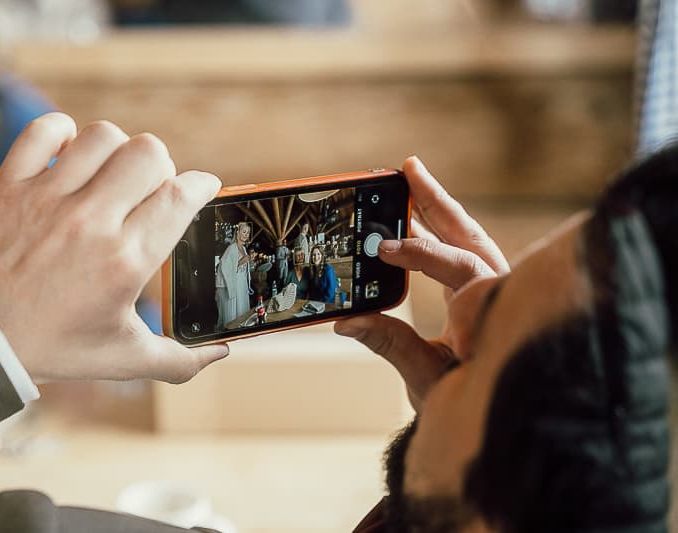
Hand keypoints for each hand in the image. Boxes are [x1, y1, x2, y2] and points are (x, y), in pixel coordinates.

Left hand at [0, 113, 227, 383]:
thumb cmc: (55, 348)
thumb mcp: (124, 359)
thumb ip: (181, 360)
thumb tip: (223, 352)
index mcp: (125, 261)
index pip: (181, 197)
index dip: (202, 185)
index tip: (204, 187)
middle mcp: (92, 222)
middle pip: (150, 153)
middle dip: (162, 167)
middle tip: (150, 189)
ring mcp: (48, 199)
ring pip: (103, 136)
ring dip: (117, 151)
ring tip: (110, 175)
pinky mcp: (11, 187)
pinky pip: (44, 132)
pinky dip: (61, 133)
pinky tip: (69, 156)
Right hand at [334, 156, 508, 409]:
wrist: (499, 422)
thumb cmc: (470, 407)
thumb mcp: (425, 378)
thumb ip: (389, 343)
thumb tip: (345, 320)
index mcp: (493, 312)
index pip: (458, 264)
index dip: (418, 251)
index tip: (381, 250)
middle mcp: (501, 294)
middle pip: (469, 234)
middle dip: (436, 201)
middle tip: (408, 169)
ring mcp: (496, 293)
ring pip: (469, 240)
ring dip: (439, 212)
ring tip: (409, 184)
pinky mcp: (486, 298)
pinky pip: (464, 256)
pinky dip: (441, 236)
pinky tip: (415, 227)